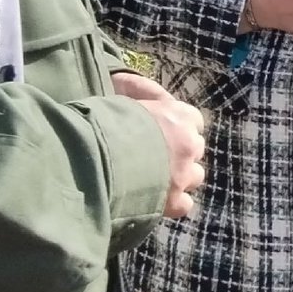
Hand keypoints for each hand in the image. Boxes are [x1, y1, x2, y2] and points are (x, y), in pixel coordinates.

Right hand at [111, 71, 205, 220]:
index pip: (193, 120)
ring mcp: (184, 174)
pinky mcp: (174, 201)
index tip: (162, 133)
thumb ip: (139, 96)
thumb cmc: (105, 123)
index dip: (177, 128)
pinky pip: (184, 204)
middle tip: (154, 157)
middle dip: (179, 153)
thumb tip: (134, 87)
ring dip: (179, 177)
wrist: (97, 157)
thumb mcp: (123, 99)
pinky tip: (155, 201)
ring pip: (195, 176)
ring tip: (155, 180)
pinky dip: (172, 204)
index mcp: (179, 115)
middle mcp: (189, 143)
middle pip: (195, 148)